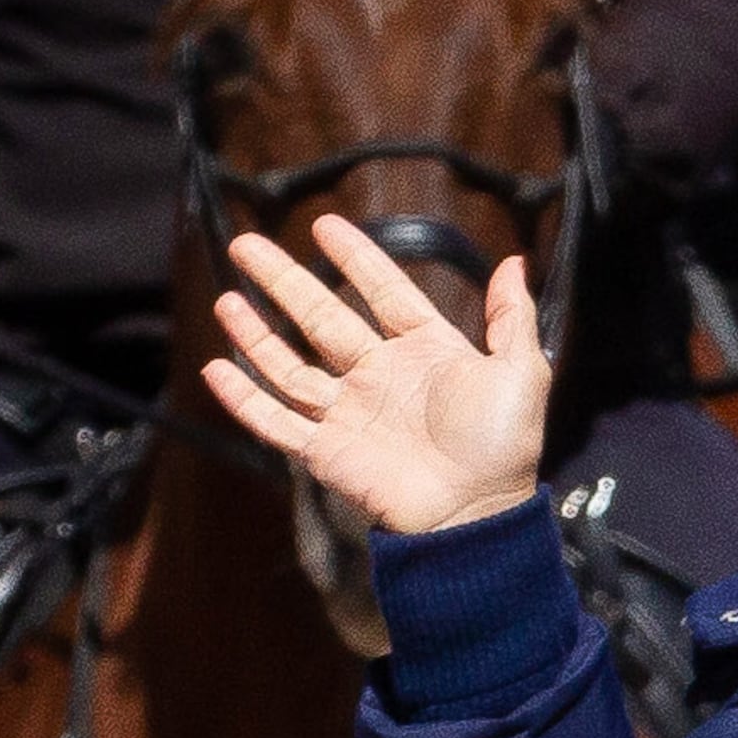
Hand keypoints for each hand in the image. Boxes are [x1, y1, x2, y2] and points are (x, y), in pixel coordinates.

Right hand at [200, 214, 550, 533]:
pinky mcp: (327, 450)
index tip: (325, 225)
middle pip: (322, 318)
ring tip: (226, 298)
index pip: (385, 293)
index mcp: (427, 352)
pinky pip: (276, 421)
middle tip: (246, 245)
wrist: (478, 512)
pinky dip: (245, 398)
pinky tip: (216, 368)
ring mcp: (351, 413)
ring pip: (289, 366)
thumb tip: (512, 261)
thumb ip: (512, 317)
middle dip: (284, 281)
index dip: (357, 259)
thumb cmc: (504, 446)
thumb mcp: (521, 372)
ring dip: (256, 334)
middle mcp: (381, 376)